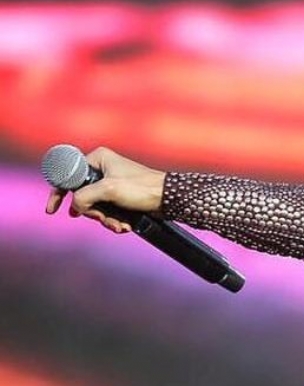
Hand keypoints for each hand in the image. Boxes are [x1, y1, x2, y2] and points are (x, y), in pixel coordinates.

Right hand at [45, 147, 166, 234]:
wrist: (170, 199)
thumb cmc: (142, 188)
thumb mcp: (109, 190)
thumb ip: (84, 197)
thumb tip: (76, 207)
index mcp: (98, 159)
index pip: (68, 176)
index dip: (59, 194)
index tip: (52, 210)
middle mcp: (103, 169)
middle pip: (82, 196)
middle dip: (93, 212)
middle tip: (101, 218)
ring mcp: (112, 184)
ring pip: (96, 207)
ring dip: (106, 219)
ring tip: (119, 225)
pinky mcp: (121, 197)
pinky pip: (109, 211)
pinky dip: (114, 221)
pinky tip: (124, 227)